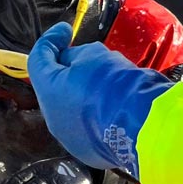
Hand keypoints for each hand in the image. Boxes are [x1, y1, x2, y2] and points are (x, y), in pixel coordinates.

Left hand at [27, 22, 172, 177]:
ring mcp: (70, 139)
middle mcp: (53, 119)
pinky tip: (112, 106)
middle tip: (87, 57)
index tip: (65, 31)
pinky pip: (87, 127)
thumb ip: (76, 55)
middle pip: (54, 87)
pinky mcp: (89, 152)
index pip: (38, 60)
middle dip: (67, 70)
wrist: (144, 124)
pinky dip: (94, 114)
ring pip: (70, 109)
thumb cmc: (116, 86)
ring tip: (105, 84)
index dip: (51, 41)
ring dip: (81, 94)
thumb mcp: (94, 55)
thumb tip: (72, 60)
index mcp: (49, 92)